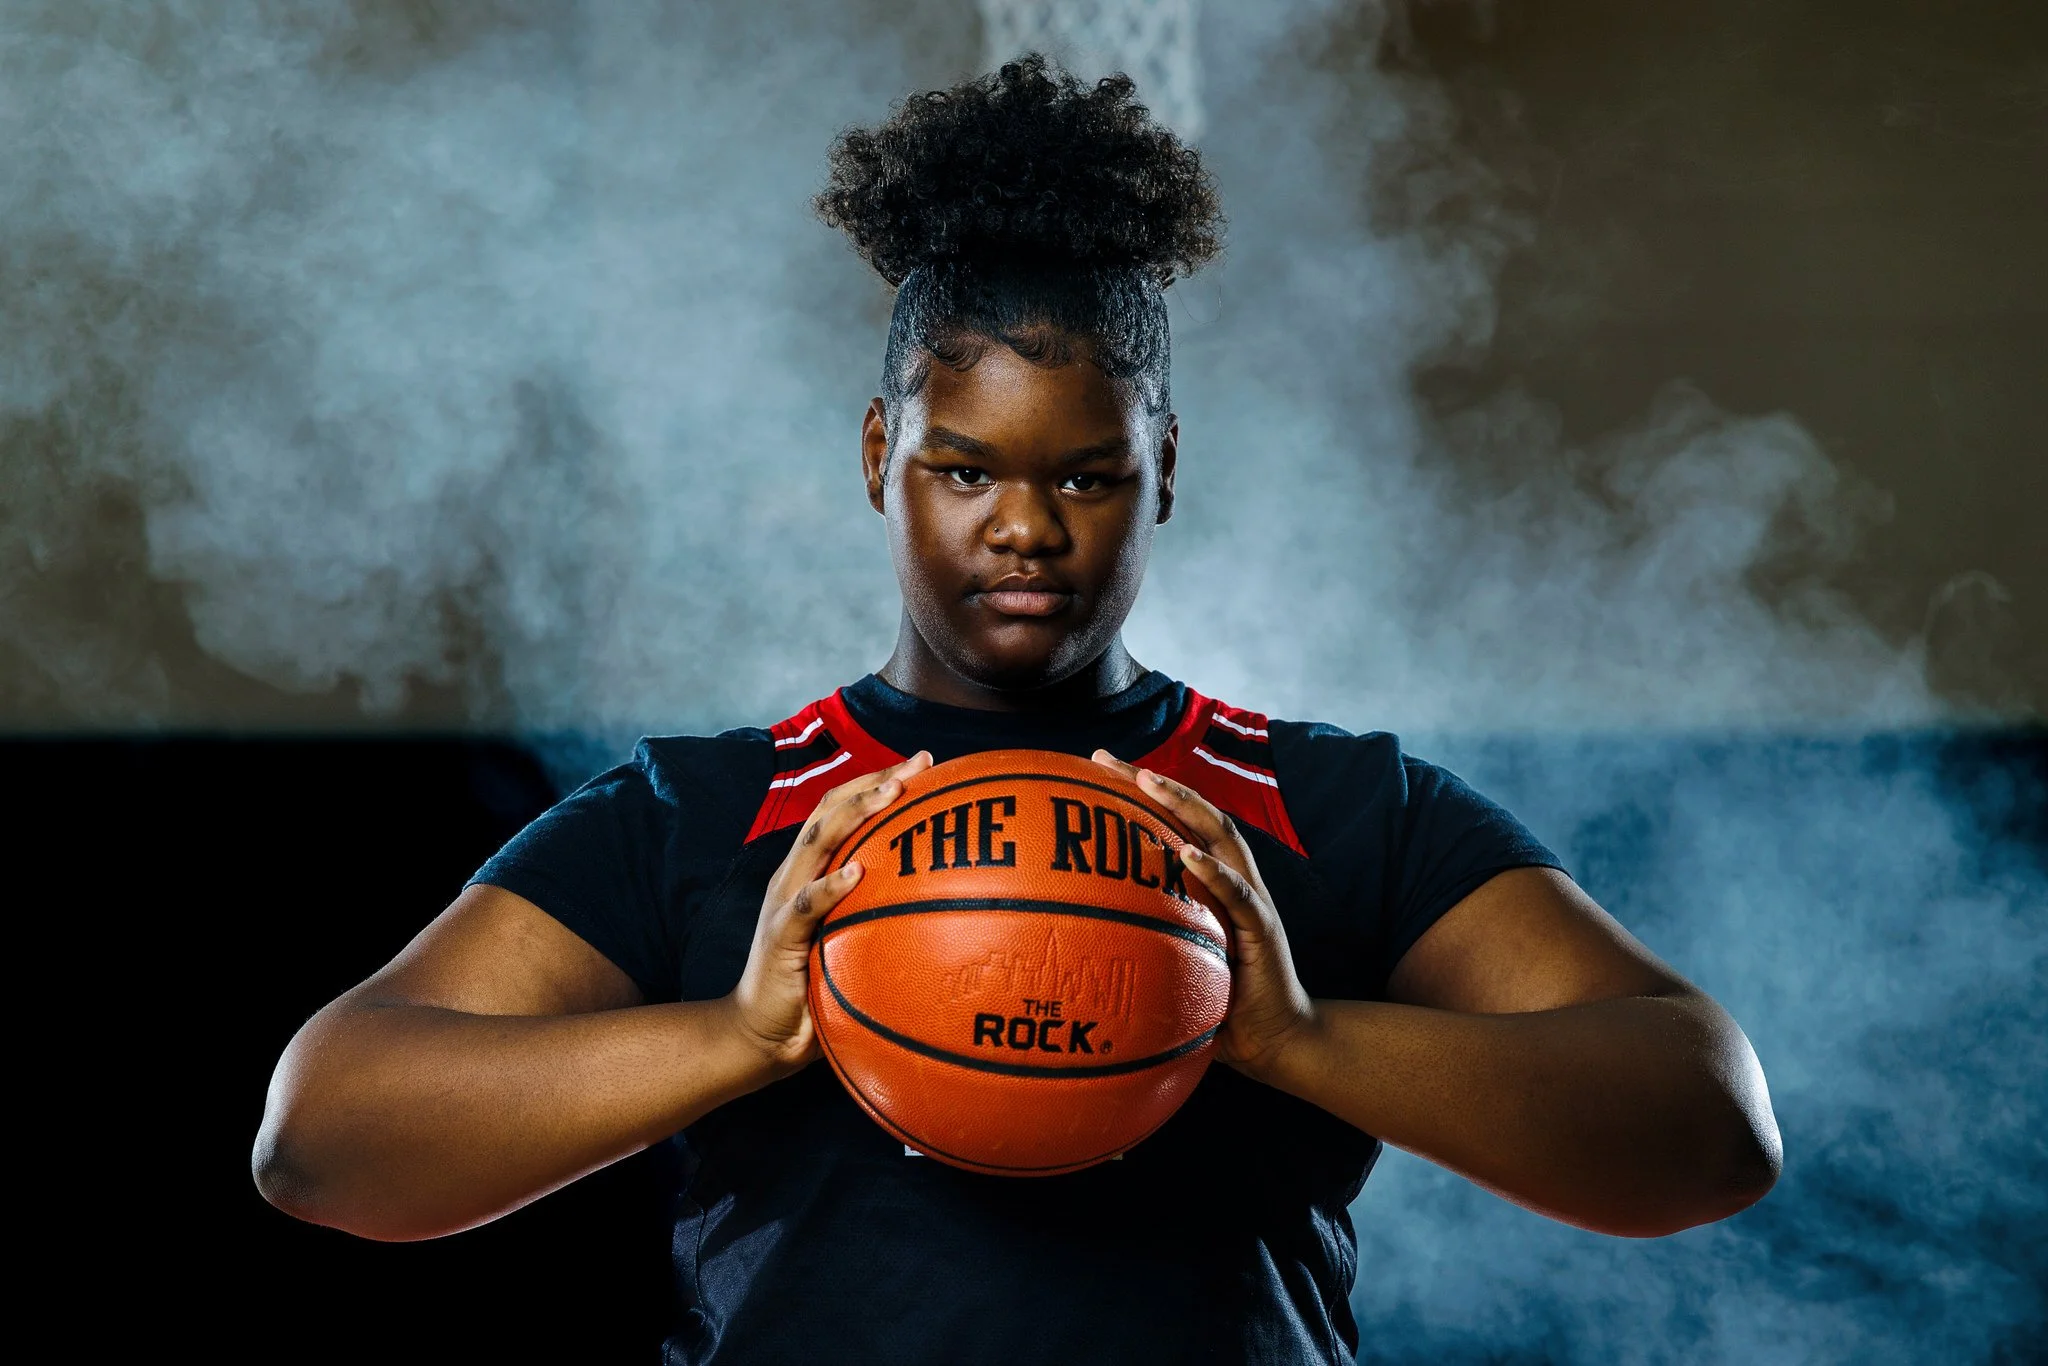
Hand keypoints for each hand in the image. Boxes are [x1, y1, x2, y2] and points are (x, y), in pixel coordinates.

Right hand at [725, 750, 933, 1073]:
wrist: (760, 1035)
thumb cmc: (814, 990)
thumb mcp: (851, 943)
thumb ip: (880, 918)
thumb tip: (950, 912)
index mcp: (811, 871)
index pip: (843, 810)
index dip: (879, 780)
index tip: (925, 763)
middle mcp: (795, 875)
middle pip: (832, 809)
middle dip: (875, 781)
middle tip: (918, 765)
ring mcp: (784, 902)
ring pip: (818, 841)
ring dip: (856, 812)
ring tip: (892, 793)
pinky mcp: (780, 936)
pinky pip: (807, 905)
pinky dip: (831, 885)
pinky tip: (856, 873)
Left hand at [1090, 750, 1316, 1078]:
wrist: (1276, 1038)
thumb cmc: (1218, 1002)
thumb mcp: (1170, 962)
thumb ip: (1136, 941)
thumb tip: (1068, 941)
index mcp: (1208, 880)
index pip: (1172, 821)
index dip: (1135, 791)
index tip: (1089, 767)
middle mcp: (1231, 877)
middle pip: (1193, 811)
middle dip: (1149, 780)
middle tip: (1104, 760)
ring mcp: (1250, 898)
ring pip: (1220, 836)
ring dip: (1184, 805)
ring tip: (1149, 782)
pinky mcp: (1262, 927)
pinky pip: (1238, 893)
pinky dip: (1214, 871)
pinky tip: (1188, 854)